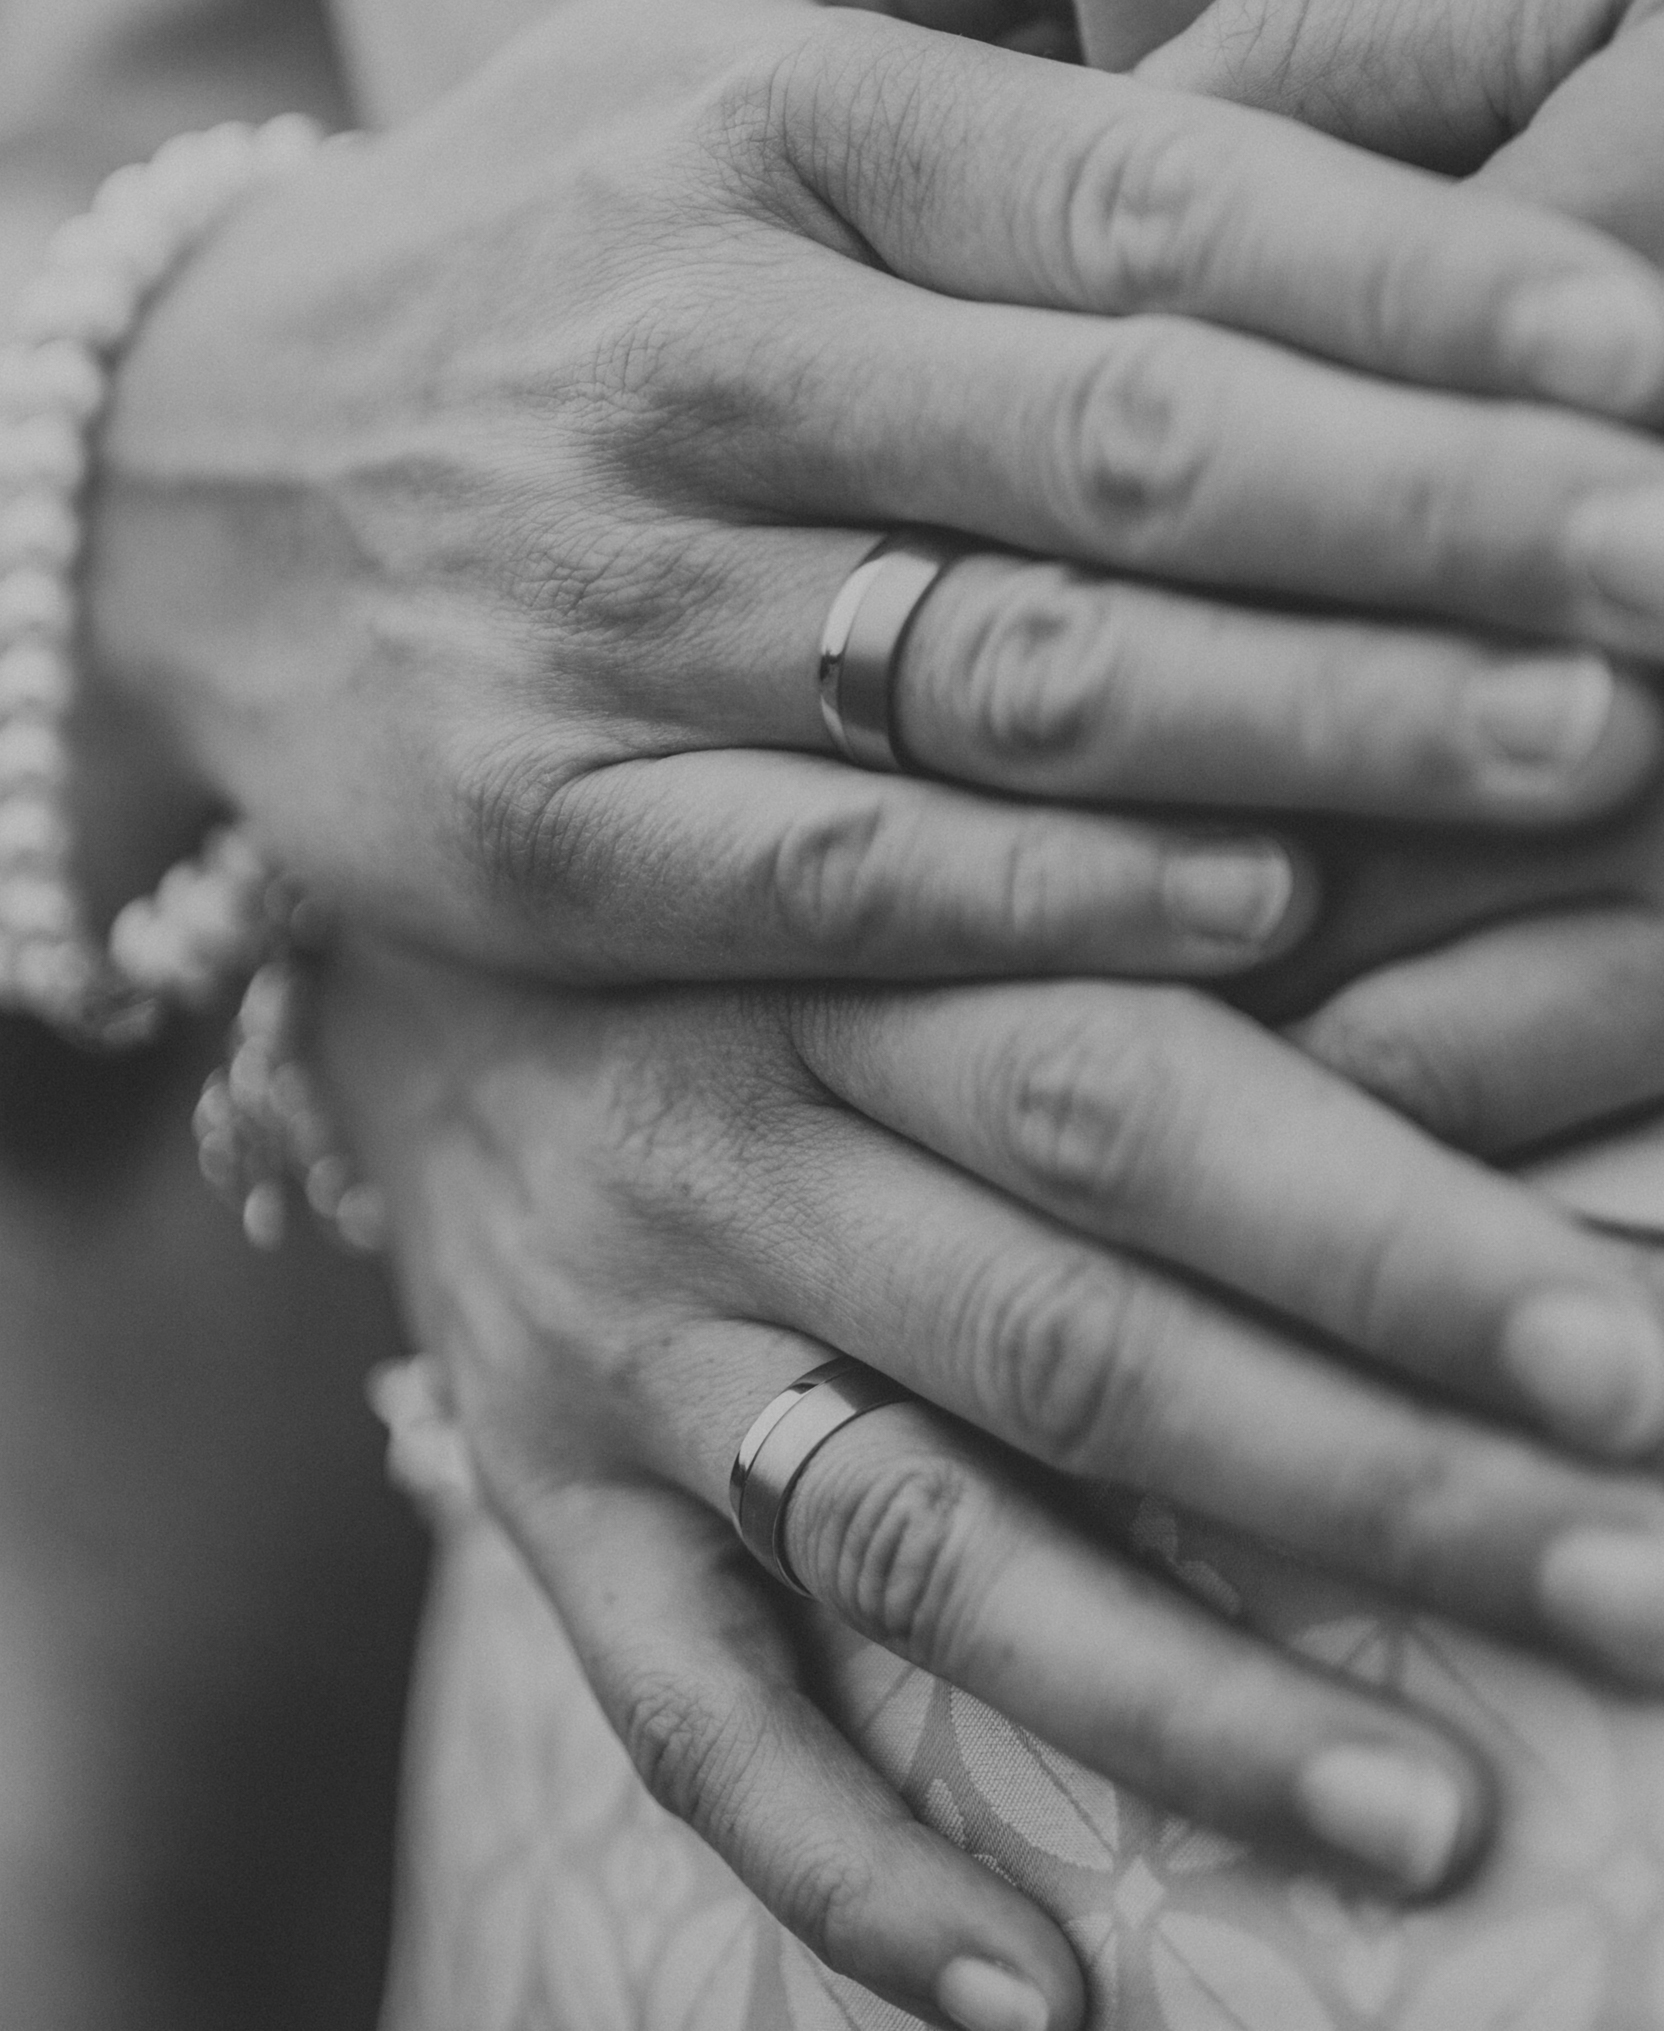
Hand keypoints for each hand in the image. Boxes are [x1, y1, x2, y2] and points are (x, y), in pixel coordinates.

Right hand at [88, 0, 1663, 984]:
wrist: (183, 480)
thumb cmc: (529, 242)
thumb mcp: (690, 26)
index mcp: (772, 132)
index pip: (1159, 197)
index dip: (1432, 280)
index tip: (1660, 355)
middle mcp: (695, 359)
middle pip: (1130, 442)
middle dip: (1448, 511)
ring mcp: (607, 606)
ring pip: (1016, 669)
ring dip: (1324, 714)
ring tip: (1586, 737)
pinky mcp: (541, 827)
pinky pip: (838, 867)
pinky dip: (1061, 895)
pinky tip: (1278, 904)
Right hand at [322, 940, 1663, 2025]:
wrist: (429, 953)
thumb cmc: (756, 904)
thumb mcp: (926, 860)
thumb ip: (1152, 920)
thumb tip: (1541, 945)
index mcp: (854, 955)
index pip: (1147, 1099)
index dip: (1391, 1234)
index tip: (1632, 1364)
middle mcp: (729, 1142)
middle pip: (1072, 1338)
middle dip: (1376, 1485)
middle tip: (1637, 1597)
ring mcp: (622, 1336)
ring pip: (915, 1541)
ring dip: (1174, 1697)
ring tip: (1432, 1823)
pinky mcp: (541, 1487)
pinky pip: (681, 1702)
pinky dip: (847, 1860)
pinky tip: (1029, 1996)